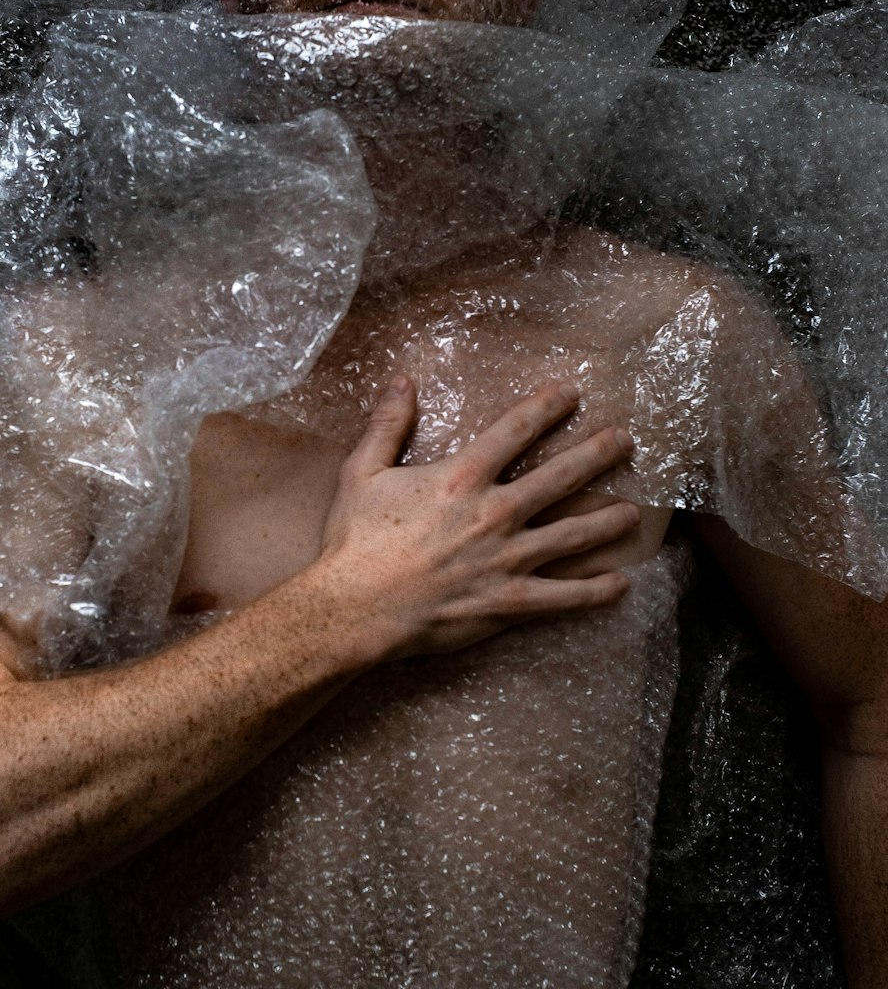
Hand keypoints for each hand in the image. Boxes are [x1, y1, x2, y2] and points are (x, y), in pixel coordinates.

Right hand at [319, 375, 637, 658]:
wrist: (355, 609)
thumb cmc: (355, 542)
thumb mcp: (362, 472)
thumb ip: (388, 425)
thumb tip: (402, 380)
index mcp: (461, 478)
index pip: (516, 430)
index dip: (547, 407)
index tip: (572, 393)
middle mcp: (494, 513)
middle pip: (560, 477)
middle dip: (597, 455)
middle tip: (625, 441)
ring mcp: (507, 559)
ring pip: (572, 534)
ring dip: (607, 521)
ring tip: (633, 512)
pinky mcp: (509, 602)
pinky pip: (563, 597)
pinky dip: (594, 591)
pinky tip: (620, 584)